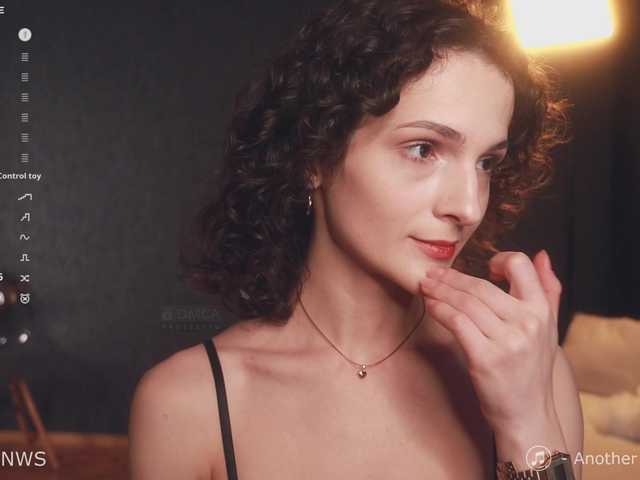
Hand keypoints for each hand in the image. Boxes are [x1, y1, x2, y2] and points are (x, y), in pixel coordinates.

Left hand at [419, 250, 561, 429]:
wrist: (527, 414)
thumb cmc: (532, 369)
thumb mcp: (548, 328)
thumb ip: (547, 290)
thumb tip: (540, 254)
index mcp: (541, 311)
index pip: (521, 265)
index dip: (500, 258)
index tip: (484, 265)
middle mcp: (527, 323)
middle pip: (481, 285)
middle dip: (451, 278)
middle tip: (432, 274)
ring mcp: (507, 341)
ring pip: (465, 302)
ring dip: (440, 291)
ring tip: (426, 286)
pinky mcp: (485, 358)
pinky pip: (457, 322)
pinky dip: (440, 310)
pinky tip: (431, 305)